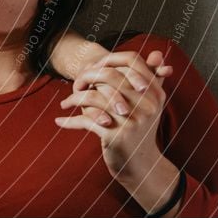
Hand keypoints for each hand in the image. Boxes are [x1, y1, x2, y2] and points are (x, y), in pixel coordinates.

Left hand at [55, 57, 165, 176]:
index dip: (107, 60)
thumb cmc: (139, 128)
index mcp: (154, 92)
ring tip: (64, 103)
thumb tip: (158, 53)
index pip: (131, 60)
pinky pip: (85, 121)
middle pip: (108, 75)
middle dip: (85, 77)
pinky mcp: (116, 136)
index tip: (92, 68)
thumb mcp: (148, 104)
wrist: (140, 165)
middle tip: (75, 85)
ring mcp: (131, 120)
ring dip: (73, 99)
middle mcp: (146, 104)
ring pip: (92, 97)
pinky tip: (59, 120)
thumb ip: (150, 78)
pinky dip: (69, 121)